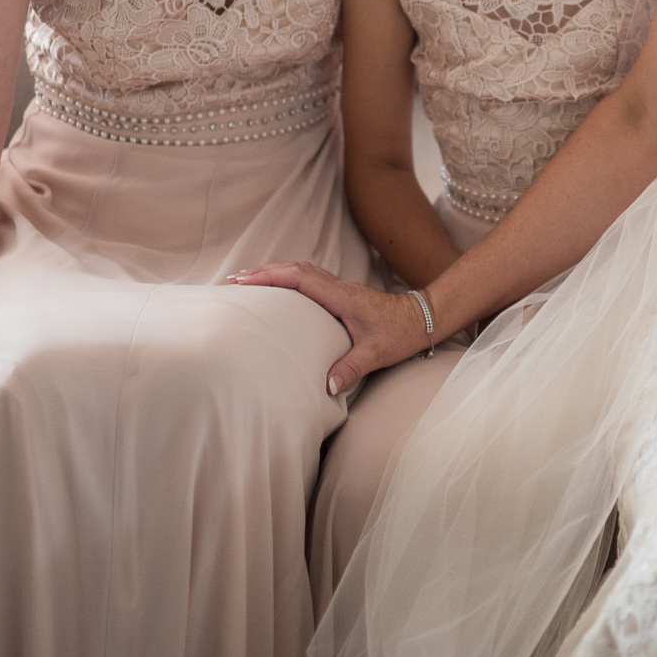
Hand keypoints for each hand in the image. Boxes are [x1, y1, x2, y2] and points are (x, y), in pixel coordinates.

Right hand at [231, 263, 429, 395]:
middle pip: (294, 269)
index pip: (300, 279)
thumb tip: (327, 386)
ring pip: (301, 271)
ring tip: (247, 281)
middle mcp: (338, 287)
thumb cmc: (401, 333)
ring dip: (274, 273)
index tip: (244, 281)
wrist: (422, 318)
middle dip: (263, 272)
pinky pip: (309, 279)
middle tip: (234, 280)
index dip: (270, 277)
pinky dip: (288, 279)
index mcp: (342, 297)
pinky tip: (277, 289)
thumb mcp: (376, 353)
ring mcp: (340, 288)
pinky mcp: (341, 294)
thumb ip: (351, 368)